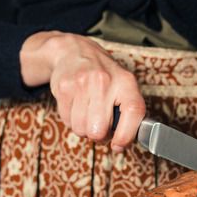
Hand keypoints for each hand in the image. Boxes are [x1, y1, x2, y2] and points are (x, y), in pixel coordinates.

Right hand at [20, 31, 145, 151]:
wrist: (75, 51)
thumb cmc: (104, 76)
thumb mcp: (123, 87)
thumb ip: (129, 114)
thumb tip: (121, 144)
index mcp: (126, 82)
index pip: (133, 112)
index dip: (126, 135)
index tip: (119, 145)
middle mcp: (104, 81)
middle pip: (98, 131)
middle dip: (99, 134)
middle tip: (100, 124)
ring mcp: (82, 83)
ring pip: (80, 130)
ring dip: (84, 128)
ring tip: (88, 112)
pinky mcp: (63, 88)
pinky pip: (66, 121)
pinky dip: (71, 120)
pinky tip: (76, 105)